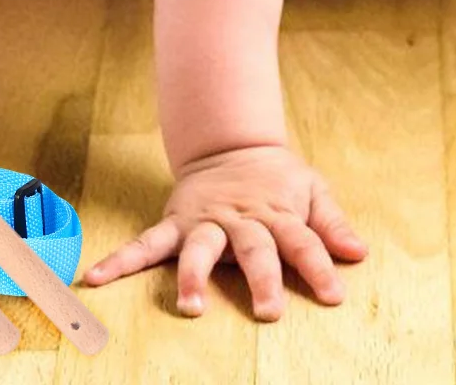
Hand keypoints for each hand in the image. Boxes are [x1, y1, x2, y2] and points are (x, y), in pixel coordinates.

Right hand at [82, 142, 365, 320]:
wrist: (228, 144)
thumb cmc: (274, 177)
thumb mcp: (310, 189)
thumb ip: (332, 222)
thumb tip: (359, 252)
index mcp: (276, 213)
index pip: (302, 240)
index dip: (318, 265)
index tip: (334, 293)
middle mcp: (240, 220)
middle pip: (253, 248)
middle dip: (261, 278)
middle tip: (270, 310)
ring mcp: (204, 222)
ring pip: (198, 249)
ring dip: (193, 277)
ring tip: (189, 308)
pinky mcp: (176, 223)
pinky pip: (147, 244)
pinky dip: (122, 260)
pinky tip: (97, 279)